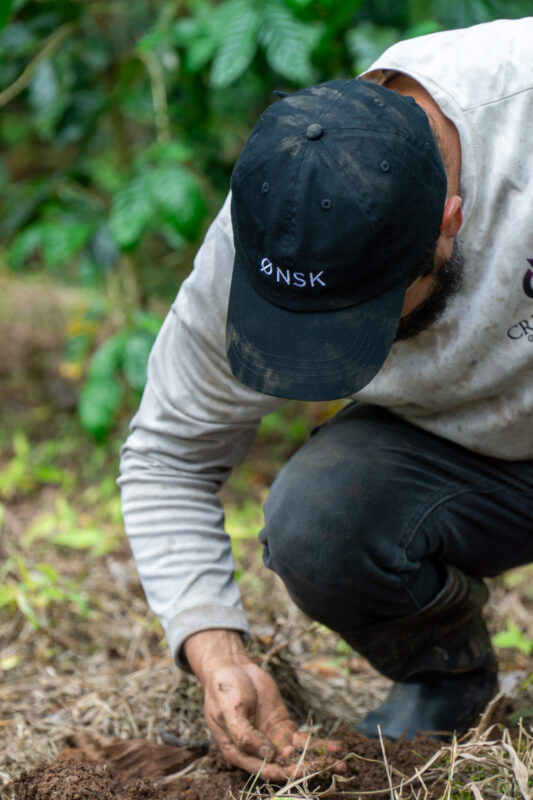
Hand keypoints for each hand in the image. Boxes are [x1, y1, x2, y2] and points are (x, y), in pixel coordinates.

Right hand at [184, 629, 341, 780]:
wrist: (232, 667)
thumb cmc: (223, 690)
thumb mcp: (229, 711)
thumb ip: (245, 735)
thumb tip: (268, 755)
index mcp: (238, 753)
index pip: (261, 768)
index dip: (279, 772)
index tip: (295, 771)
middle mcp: (257, 752)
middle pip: (283, 766)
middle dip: (306, 769)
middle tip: (328, 769)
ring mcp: (273, 740)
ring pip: (297, 756)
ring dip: (318, 760)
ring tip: (341, 763)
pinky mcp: (284, 728)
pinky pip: (303, 740)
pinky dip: (318, 744)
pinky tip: (335, 747)